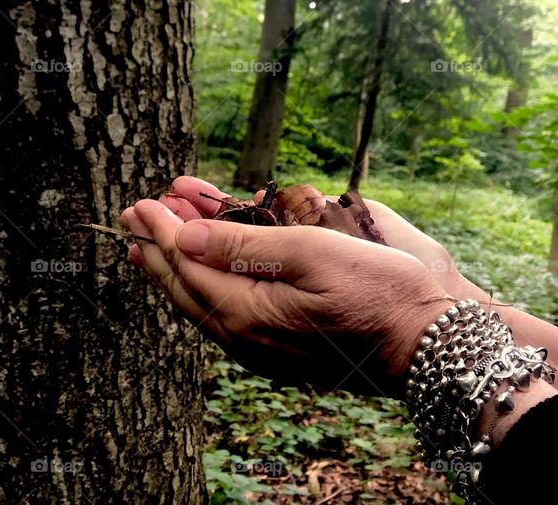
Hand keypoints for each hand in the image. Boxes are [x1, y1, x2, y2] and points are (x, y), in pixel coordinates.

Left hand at [120, 199, 452, 395]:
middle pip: (183, 289)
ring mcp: (259, 353)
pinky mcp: (276, 355)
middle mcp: (242, 340)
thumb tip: (184, 236)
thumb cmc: (376, 292)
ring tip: (151, 245)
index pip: (186, 264)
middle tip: (134, 216)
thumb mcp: (311, 253)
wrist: (423, 346)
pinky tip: (200, 277)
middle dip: (156, 249)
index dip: (160, 230)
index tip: (140, 202)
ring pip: (199, 306)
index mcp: (245, 313)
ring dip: (174, 269)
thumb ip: (243, 245)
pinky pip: (222, 319)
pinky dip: (202, 289)